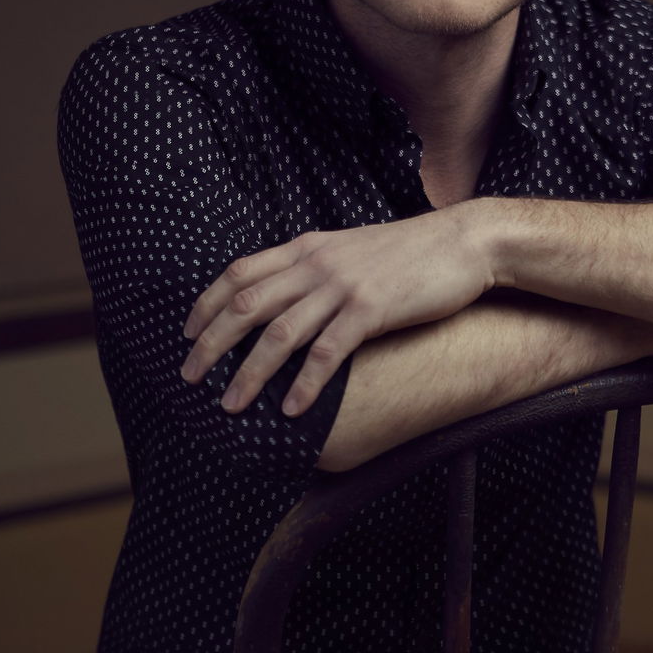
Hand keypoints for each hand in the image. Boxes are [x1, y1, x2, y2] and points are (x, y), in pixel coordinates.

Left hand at [179, 207, 493, 415]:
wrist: (465, 242)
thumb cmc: (413, 253)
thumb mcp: (352, 250)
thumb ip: (317, 268)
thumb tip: (290, 298)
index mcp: (308, 247)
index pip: (238, 273)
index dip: (206, 305)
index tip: (187, 334)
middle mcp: (316, 264)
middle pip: (245, 305)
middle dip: (210, 345)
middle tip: (189, 377)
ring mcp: (343, 286)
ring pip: (278, 334)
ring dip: (248, 374)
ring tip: (230, 405)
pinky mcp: (371, 309)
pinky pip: (326, 353)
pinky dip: (304, 384)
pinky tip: (290, 410)